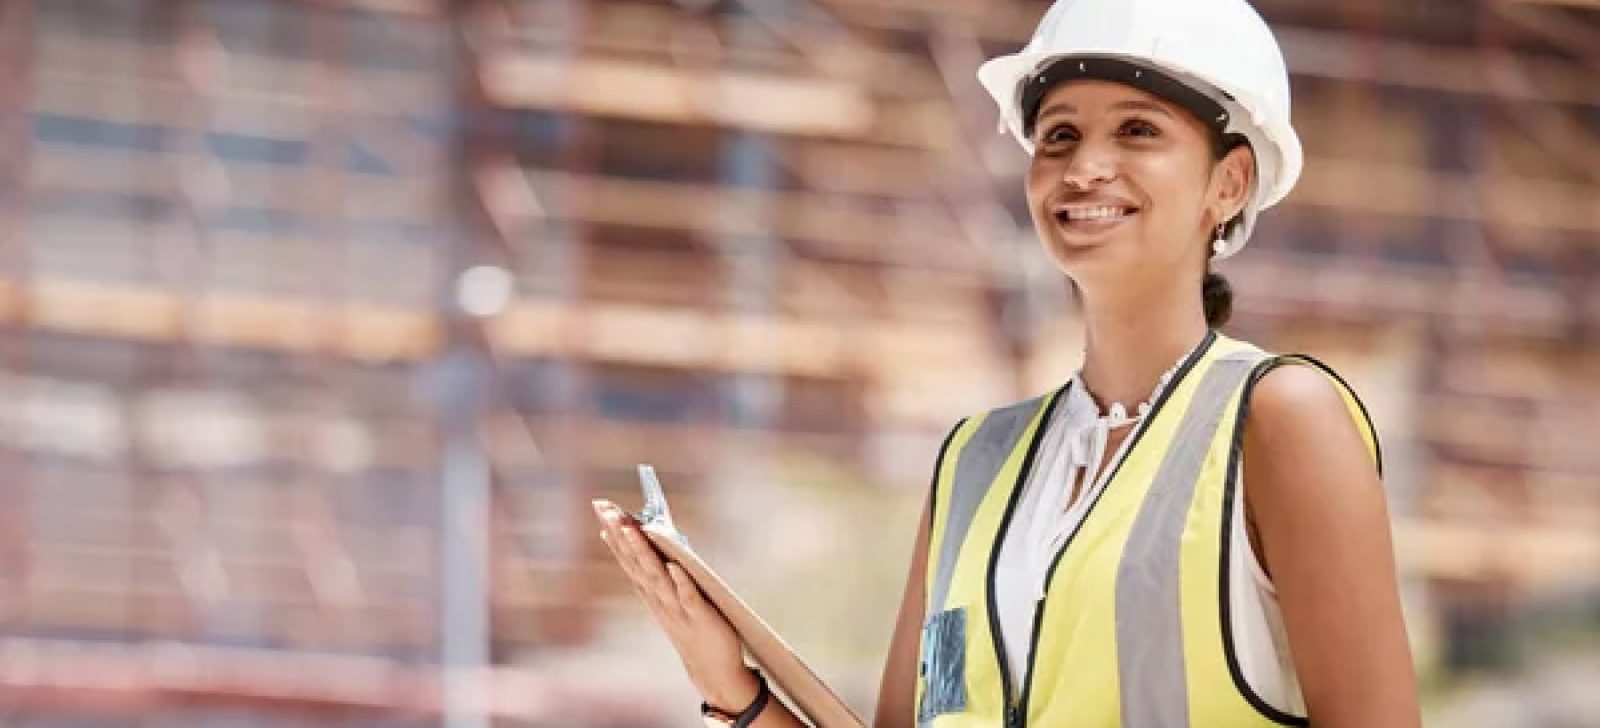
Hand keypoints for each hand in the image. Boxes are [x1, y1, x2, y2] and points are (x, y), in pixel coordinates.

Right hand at [591, 499, 758, 711]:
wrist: (711, 669)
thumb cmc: (692, 627)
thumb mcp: (670, 597)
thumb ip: (657, 573)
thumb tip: (644, 541)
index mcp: (651, 592)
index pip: (628, 557)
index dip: (614, 532)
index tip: (601, 507)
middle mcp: (659, 598)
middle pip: (637, 562)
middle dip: (621, 534)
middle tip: (605, 508)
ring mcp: (677, 608)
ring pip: (657, 577)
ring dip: (643, 552)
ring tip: (632, 528)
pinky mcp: (699, 617)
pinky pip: (688, 597)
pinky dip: (680, 582)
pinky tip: (673, 565)